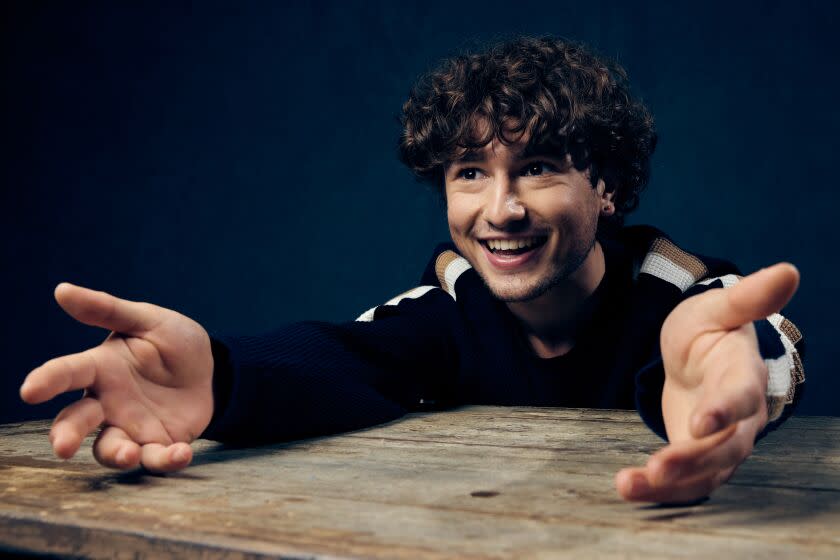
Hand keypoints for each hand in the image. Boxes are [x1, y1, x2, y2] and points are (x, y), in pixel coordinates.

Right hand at [20, 283, 214, 471]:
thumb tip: (61, 290)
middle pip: (77, 421)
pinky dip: (166, 460)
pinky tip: (180, 452)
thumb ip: (108, 309)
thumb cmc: (172, 341)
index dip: (47, 380)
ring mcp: (132, 426)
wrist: (212, 367)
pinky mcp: (160, 442)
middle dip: (66, 434)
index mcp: (101, 368)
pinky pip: (156, 458)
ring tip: (128, 454)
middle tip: (62, 447)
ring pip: (110, 448)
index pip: (67, 372)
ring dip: (116, 455)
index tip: (30, 390)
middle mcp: (108, 402)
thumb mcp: (147, 320)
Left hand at [616, 263, 798, 502]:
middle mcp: (740, 418)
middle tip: (657, 468)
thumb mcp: (717, 309)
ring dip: (669, 484)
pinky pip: (686, 483)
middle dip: (692, 459)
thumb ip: (747, 298)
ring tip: (628, 486)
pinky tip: (628, 489)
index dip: (724, 410)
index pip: (740, 397)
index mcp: (743, 376)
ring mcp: (721, 444)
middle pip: (724, 447)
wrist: (696, 359)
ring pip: (705, 473)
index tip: (701, 423)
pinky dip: (659, 491)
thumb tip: (788, 270)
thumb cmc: (708, 332)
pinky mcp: (699, 460)